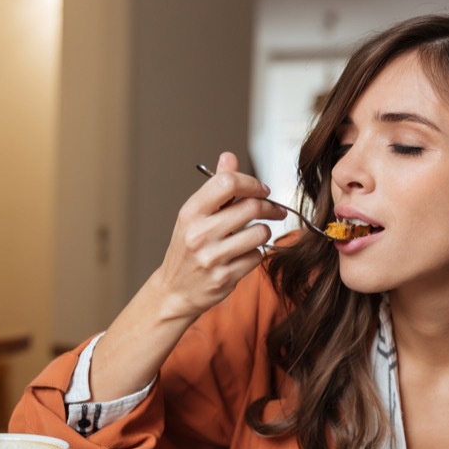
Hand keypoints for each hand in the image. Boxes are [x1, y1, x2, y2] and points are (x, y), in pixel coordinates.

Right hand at [152, 152, 286, 320]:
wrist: (174, 291)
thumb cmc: (187, 250)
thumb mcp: (194, 216)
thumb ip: (215, 188)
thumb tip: (229, 157)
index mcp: (190, 212)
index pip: (227, 182)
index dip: (252, 183)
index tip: (262, 190)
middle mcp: (199, 233)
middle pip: (251, 207)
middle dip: (270, 207)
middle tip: (274, 210)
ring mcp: (212, 257)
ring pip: (260, 233)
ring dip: (263, 232)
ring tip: (255, 235)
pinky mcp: (225, 278)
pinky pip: (257, 257)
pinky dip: (256, 254)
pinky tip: (244, 255)